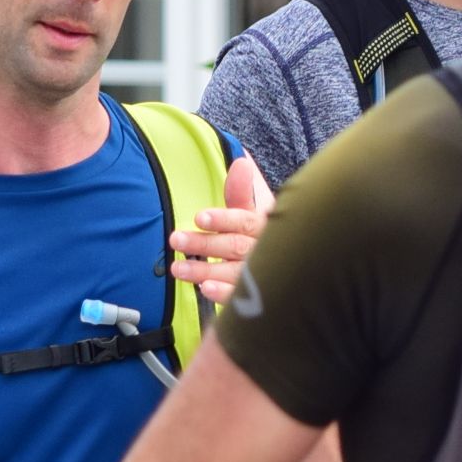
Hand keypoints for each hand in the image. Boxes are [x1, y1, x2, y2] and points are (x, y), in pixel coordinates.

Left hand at [169, 154, 271, 305]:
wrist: (286, 278)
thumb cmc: (261, 239)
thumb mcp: (252, 213)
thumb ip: (241, 193)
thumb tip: (241, 162)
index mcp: (267, 227)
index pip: (246, 222)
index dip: (223, 220)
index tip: (199, 218)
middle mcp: (268, 252)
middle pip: (235, 247)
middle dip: (204, 244)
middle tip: (175, 239)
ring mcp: (264, 278)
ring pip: (233, 273)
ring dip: (204, 270)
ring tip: (177, 268)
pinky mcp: (256, 299)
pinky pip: (241, 298)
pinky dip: (223, 294)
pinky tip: (205, 289)